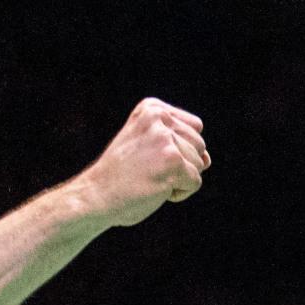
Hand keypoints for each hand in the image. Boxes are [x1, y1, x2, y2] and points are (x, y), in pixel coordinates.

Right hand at [77, 99, 207, 227]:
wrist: (96, 196)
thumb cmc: (121, 176)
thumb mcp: (146, 146)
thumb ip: (180, 145)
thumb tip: (208, 159)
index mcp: (152, 108)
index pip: (194, 127)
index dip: (178, 149)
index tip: (148, 157)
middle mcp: (159, 118)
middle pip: (199, 145)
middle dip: (181, 165)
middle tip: (147, 171)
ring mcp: (166, 140)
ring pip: (200, 164)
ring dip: (179, 179)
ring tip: (150, 179)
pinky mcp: (172, 162)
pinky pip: (195, 182)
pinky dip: (179, 193)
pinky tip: (155, 190)